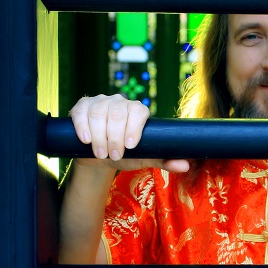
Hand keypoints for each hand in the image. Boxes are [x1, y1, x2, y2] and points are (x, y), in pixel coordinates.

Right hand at [69, 94, 188, 171]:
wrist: (98, 157)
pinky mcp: (83, 105)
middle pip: (118, 113)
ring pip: (99, 113)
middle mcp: (120, 102)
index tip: (130, 146)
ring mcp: (101, 102)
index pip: (139, 111)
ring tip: (101, 153)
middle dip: (115, 137)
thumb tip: (185, 165)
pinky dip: (83, 126)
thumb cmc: (124, 155)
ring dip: (100, 136)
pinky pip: (82, 111)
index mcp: (138, 111)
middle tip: (114, 155)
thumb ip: (163, 160)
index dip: (134, 127)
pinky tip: (86, 139)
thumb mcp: (143, 158)